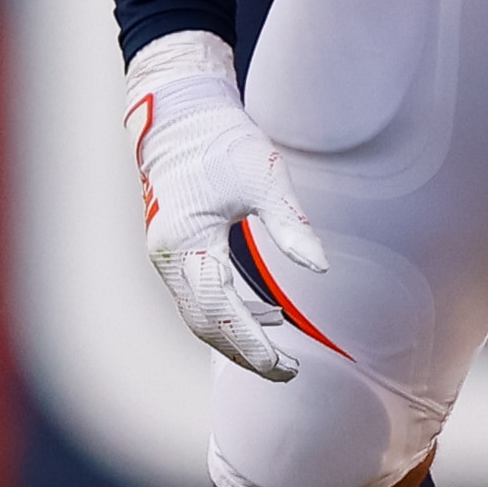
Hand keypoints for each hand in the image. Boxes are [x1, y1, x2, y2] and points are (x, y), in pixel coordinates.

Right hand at [123, 29, 327, 381]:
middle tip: (288, 370)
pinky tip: (265, 314)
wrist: (181, 116)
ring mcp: (166, 255)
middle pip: (205, 323)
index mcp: (188, 239)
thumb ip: (291, 226)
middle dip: (245, 352)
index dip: (252, 344)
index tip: (284, 366)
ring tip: (279, 351)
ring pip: (199, 314)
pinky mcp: (173, 250)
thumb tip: (320, 268)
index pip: (221, 309)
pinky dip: (228, 313)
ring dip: (236, 336)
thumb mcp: (263, 179)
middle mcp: (168, 255)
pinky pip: (197, 296)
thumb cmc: (220, 142)